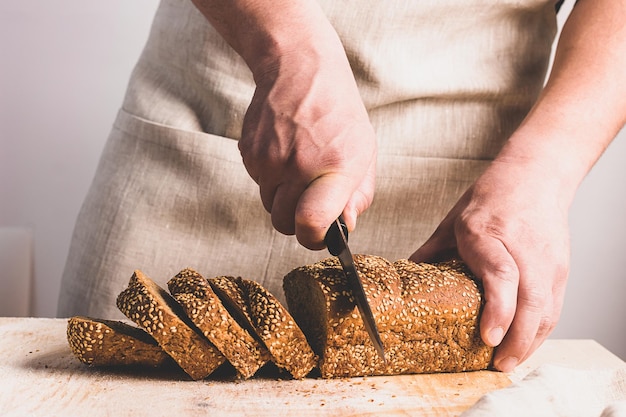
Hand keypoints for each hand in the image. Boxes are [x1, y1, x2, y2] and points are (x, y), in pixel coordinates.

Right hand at [239, 46, 376, 249]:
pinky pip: (258, 184)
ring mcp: (269, 159)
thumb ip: (359, 196)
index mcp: (335, 167)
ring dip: (283, 198)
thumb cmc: (339, 113)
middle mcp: (298, 165)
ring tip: (298, 168)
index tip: (320, 235)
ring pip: (269, 206)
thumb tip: (344, 227)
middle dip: (297, 221)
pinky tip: (284, 152)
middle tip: (310, 202)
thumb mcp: (364, 151)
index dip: (313, 238)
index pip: (311, 223)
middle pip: (284, 224)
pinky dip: (270, 178)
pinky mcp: (249, 152)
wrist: (300, 68)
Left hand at [410, 158, 569, 371]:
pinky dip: (540, 331)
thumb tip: (407, 278)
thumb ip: (431, 252)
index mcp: (488, 233)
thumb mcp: (453, 220)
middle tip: (496, 365)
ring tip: (507, 363)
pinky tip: (524, 345)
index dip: (498, 310)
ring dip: (529, 342)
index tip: (487, 336)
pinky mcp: (561, 268)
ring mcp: (548, 260)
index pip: (502, 277)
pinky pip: (554, 307)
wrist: (535, 177)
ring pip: (547, 309)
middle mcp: (522, 249)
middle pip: (531, 301)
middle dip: (515, 340)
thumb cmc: (492, 196)